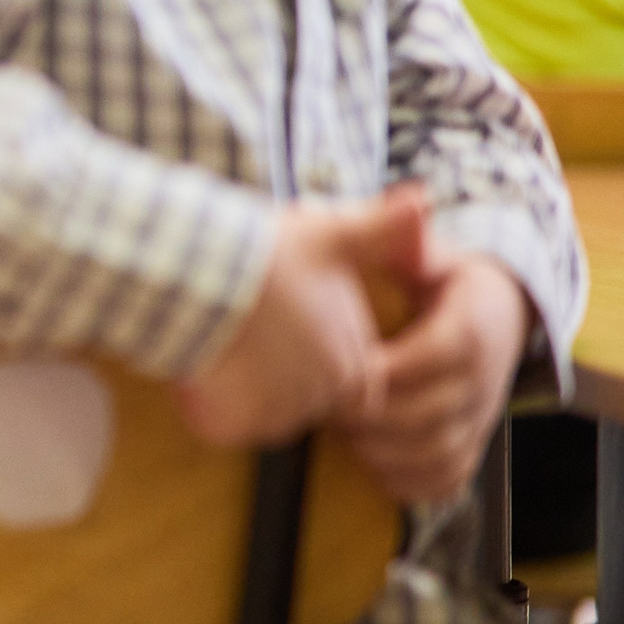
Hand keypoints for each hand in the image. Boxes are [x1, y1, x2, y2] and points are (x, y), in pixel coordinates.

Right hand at [178, 184, 427, 447]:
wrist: (203, 272)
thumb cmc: (267, 253)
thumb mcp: (331, 236)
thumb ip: (380, 230)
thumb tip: (420, 200)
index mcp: (352, 364)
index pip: (353, 385)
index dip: (321, 358)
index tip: (293, 332)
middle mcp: (320, 396)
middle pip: (308, 400)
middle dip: (284, 377)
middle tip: (255, 338)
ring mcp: (274, 412)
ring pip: (268, 414)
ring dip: (251, 392)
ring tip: (229, 345)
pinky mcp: (233, 421)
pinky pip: (228, 424)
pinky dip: (218, 406)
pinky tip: (207, 367)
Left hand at [339, 248, 529, 503]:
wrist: (495, 312)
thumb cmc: (441, 278)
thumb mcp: (428, 250)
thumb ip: (406, 237)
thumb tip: (408, 205)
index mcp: (472, 329)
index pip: (429, 359)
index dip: (379, 370)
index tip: (338, 366)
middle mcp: (485, 381)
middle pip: (426, 415)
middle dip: (368, 414)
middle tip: (321, 402)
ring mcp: (481, 418)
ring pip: (434, 454)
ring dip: (380, 450)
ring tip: (339, 429)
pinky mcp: (473, 445)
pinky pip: (444, 479)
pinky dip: (406, 479)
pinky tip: (370, 458)